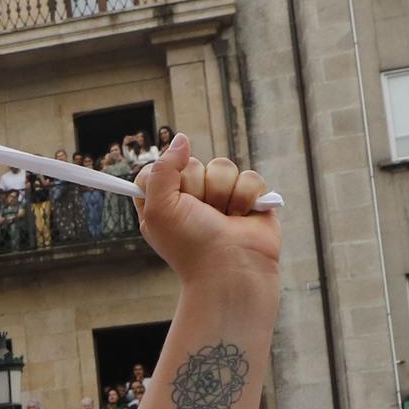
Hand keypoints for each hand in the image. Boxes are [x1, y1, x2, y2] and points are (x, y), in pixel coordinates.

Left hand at [134, 137, 277, 286]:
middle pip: (192, 163)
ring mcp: (221, 197)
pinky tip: (242, 217)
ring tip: (223, 218)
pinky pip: (249, 176)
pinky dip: (246, 197)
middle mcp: (191, 198)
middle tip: (200, 213)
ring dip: (222, 194)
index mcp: (163, 203)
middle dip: (197, 187)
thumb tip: (181, 139)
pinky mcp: (249, 198)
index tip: (171, 196)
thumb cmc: (191, 246)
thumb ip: (161, 170)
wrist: (231, 269)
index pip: (158, 168)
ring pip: (222, 166)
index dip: (165, 178)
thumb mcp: (160, 209)